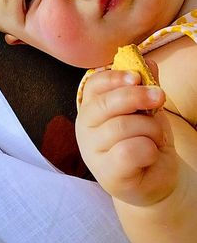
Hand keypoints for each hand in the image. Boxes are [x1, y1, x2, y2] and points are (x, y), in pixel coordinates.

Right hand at [76, 68, 176, 206]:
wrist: (155, 180)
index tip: (137, 77)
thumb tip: (147, 62)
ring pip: (124, 126)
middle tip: (159, 96)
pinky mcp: (107, 174)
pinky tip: (149, 155)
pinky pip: (131, 150)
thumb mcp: (147, 110)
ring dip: (150, 129)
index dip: (114, 78)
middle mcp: (84, 129)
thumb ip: (145, 86)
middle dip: (137, 96)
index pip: (93, 85)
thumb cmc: (146, 141)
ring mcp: (92, 153)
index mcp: (91, 110)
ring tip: (155, 138)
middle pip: (106, 104)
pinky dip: (149, 149)